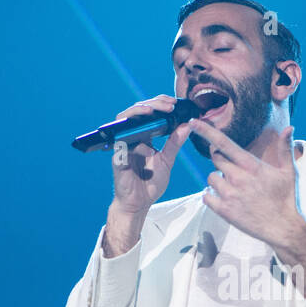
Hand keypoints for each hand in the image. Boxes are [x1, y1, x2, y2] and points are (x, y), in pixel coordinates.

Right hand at [108, 94, 192, 216]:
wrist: (138, 203)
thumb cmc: (150, 183)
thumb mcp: (167, 160)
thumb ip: (175, 143)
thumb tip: (187, 125)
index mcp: (143, 136)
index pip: (148, 112)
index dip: (160, 102)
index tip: (175, 102)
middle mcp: (131, 138)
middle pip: (136, 111)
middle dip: (153, 103)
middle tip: (169, 104)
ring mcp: (122, 147)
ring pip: (124, 121)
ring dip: (138, 113)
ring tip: (153, 111)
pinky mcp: (117, 159)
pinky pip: (124, 147)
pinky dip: (138, 147)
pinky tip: (150, 151)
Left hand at [186, 120, 305, 276]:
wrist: (283, 228)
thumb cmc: (286, 199)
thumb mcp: (289, 172)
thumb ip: (285, 149)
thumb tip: (289, 128)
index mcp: (251, 165)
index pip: (224, 143)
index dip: (206, 131)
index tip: (193, 122)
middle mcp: (238, 177)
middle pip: (216, 159)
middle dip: (222, 161)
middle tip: (235, 172)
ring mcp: (229, 194)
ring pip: (211, 178)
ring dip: (218, 181)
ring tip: (234, 189)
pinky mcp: (224, 210)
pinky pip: (206, 196)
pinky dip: (211, 196)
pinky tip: (224, 199)